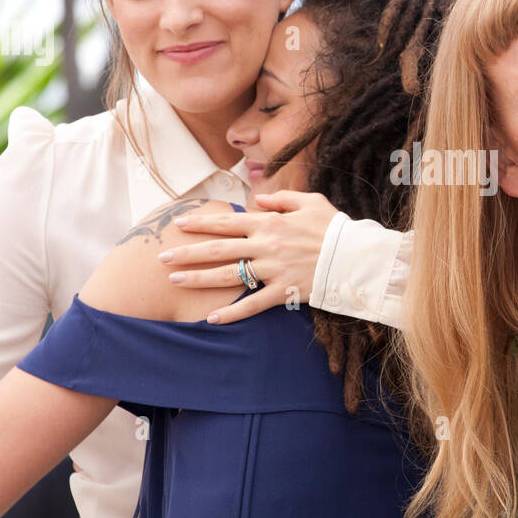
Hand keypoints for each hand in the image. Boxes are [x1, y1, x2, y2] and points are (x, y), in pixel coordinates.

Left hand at [158, 190, 338, 324]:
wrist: (355, 255)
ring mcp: (273, 269)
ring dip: (198, 279)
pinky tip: (211, 318)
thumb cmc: (335, 226)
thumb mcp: (310, 201)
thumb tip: (259, 198)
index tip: (179, 224)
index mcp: (269, 222)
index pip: (227, 222)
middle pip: (218, 249)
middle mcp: (266, 245)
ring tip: (174, 282)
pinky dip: (232, 313)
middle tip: (162, 257)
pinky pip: (252, 304)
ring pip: (228, 275)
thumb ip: (281, 198)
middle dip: (187, 252)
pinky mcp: (283, 290)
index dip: (201, 223)